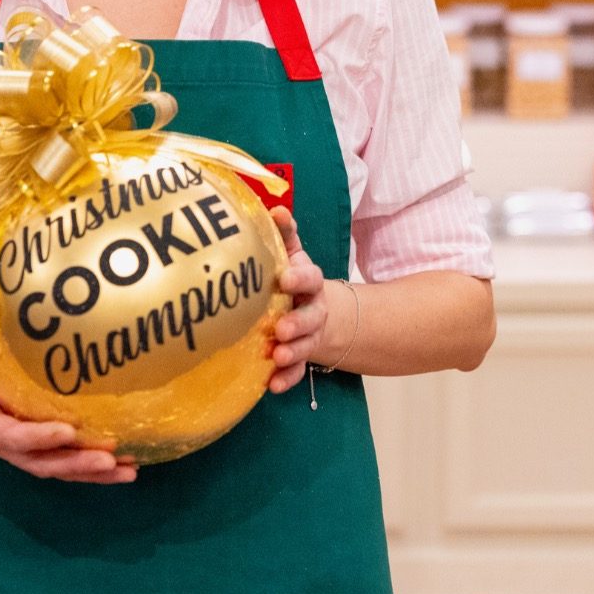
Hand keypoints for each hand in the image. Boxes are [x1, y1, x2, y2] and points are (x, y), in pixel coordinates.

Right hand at [0, 335, 137, 484]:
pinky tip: (124, 466)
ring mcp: (19, 449)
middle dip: (76, 463)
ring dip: (92, 472)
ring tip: (128, 470)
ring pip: (57, 468)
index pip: (10, 436)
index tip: (69, 431)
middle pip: (40, 462)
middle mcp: (1, 443)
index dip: (38, 438)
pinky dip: (93, 469)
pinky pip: (65, 462)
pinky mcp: (35, 447)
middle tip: (110, 460)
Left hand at [267, 207, 331, 394]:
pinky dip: (287, 379)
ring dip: (293, 352)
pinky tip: (272, 385)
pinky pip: (298, 372)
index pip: (310, 277)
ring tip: (276, 356)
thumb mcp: (293, 255)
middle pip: (311, 315)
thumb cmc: (294, 279)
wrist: (321, 313)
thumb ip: (284, 234)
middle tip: (280, 329)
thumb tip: (274, 208)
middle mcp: (314, 309)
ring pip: (306, 345)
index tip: (283, 278)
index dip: (299, 278)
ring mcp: (310, 335)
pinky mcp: (302, 358)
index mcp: (309, 282)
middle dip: (297, 322)